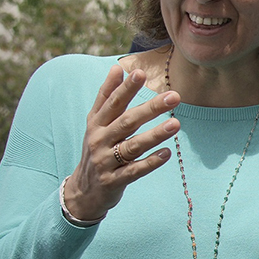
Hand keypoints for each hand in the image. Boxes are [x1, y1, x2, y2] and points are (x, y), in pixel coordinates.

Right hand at [61, 61, 180, 221]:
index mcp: (96, 124)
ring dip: (155, 134)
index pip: (112, 102)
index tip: (140, 72)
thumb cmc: (97, 150)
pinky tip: (167, 153)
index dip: (125, 88)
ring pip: (132, 146)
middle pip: (126, 122)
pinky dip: (150, 162)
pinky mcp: (113, 181)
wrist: (83, 191)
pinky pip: (134, 171)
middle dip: (150, 108)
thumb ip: (106, 97)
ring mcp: (105, 161)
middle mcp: (99, 140)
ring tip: (176, 124)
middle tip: (174, 96)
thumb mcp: (96, 123)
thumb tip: (117, 68)